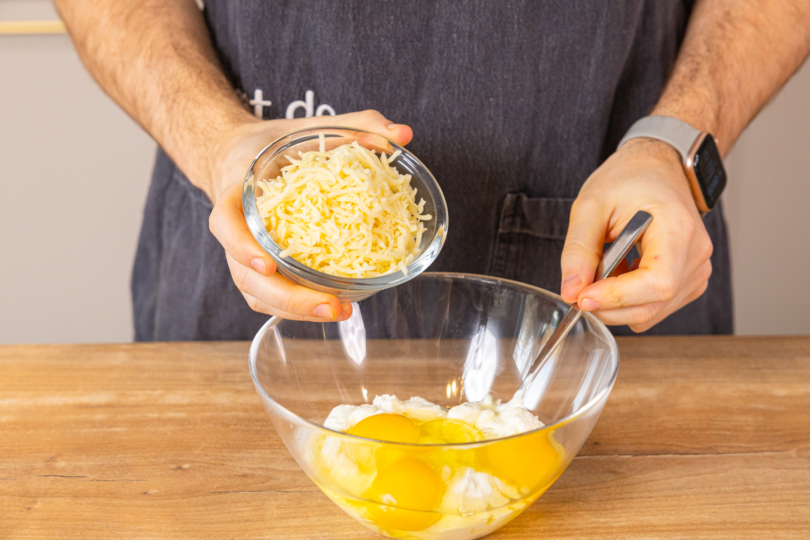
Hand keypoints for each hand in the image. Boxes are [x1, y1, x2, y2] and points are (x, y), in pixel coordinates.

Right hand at [207, 111, 413, 320]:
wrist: (244, 156)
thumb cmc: (277, 145)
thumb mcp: (312, 127)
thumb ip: (358, 125)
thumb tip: (404, 134)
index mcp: (237, 194)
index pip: (225, 225)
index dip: (241, 247)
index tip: (268, 264)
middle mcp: (237, 231)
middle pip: (245, 276)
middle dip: (287, 297)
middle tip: (331, 304)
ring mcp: (245, 255)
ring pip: (258, 295)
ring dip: (297, 310)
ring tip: (340, 312)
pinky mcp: (263, 269)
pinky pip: (273, 296)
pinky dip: (301, 307)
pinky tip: (336, 306)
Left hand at [560, 138, 713, 331]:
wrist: (656, 168)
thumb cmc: (628, 179)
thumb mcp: (591, 205)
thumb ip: (579, 250)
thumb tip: (571, 291)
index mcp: (679, 229)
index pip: (657, 283)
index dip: (617, 297)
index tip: (582, 297)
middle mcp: (697, 254)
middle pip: (653, 305)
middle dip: (608, 307)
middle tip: (578, 291)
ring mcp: (697, 270)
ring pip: (651, 312)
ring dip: (616, 304)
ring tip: (601, 270)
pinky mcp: (689, 281)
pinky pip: (655, 307)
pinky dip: (628, 300)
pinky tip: (619, 273)